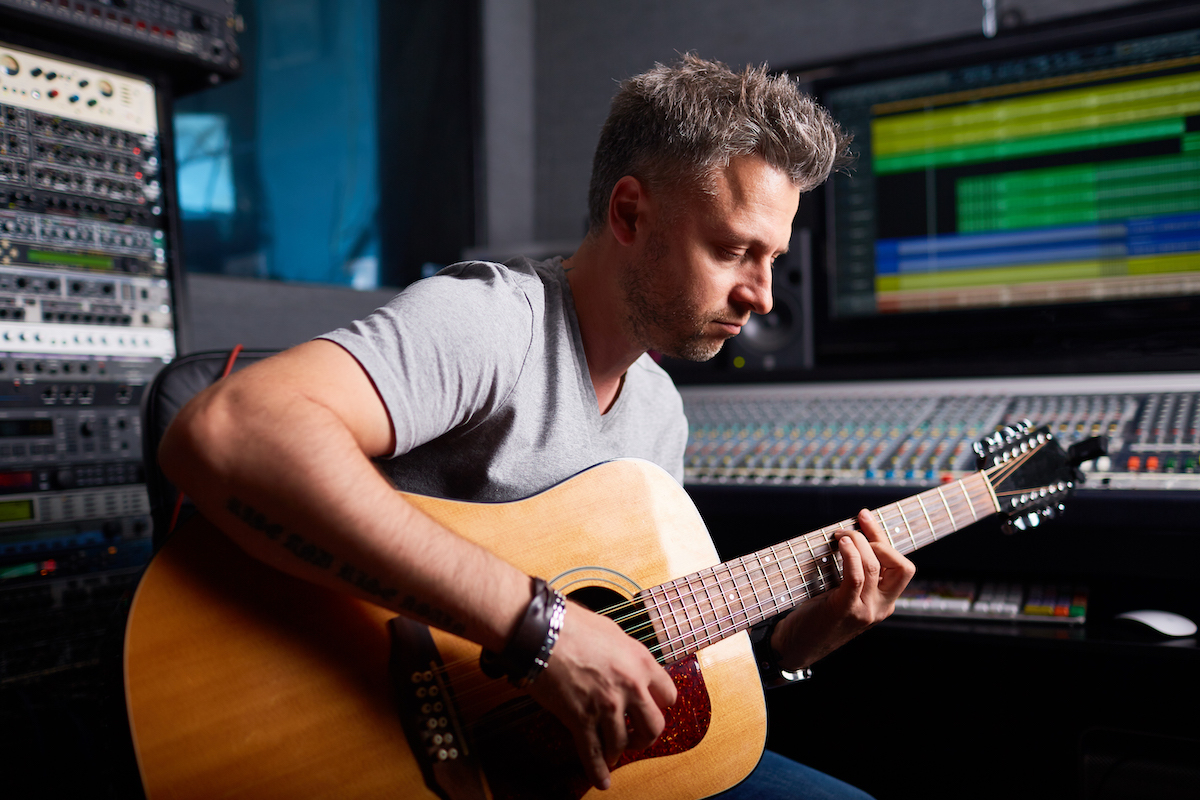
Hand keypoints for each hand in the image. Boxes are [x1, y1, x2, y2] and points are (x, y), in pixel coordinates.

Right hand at [528, 603, 677, 789]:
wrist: (542, 632)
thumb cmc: (572, 624)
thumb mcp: (612, 631)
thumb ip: (625, 652)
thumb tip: (626, 660)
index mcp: (641, 662)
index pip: (668, 695)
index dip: (659, 704)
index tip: (652, 708)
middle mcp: (630, 686)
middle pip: (654, 727)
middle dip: (646, 736)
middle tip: (638, 737)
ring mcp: (606, 705)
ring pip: (622, 743)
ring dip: (618, 751)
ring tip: (613, 752)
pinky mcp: (581, 719)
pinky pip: (593, 753)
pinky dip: (597, 770)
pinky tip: (601, 779)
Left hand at [771, 508, 915, 669]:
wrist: (796, 648)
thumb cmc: (815, 617)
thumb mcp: (843, 596)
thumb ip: (854, 576)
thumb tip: (850, 536)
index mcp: (884, 603)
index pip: (902, 567)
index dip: (884, 538)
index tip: (865, 518)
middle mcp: (880, 608)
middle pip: (902, 566)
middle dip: (879, 539)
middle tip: (853, 527)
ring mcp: (865, 611)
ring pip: (874, 565)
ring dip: (856, 541)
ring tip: (839, 535)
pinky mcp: (845, 609)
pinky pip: (856, 575)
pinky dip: (850, 554)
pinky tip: (839, 545)